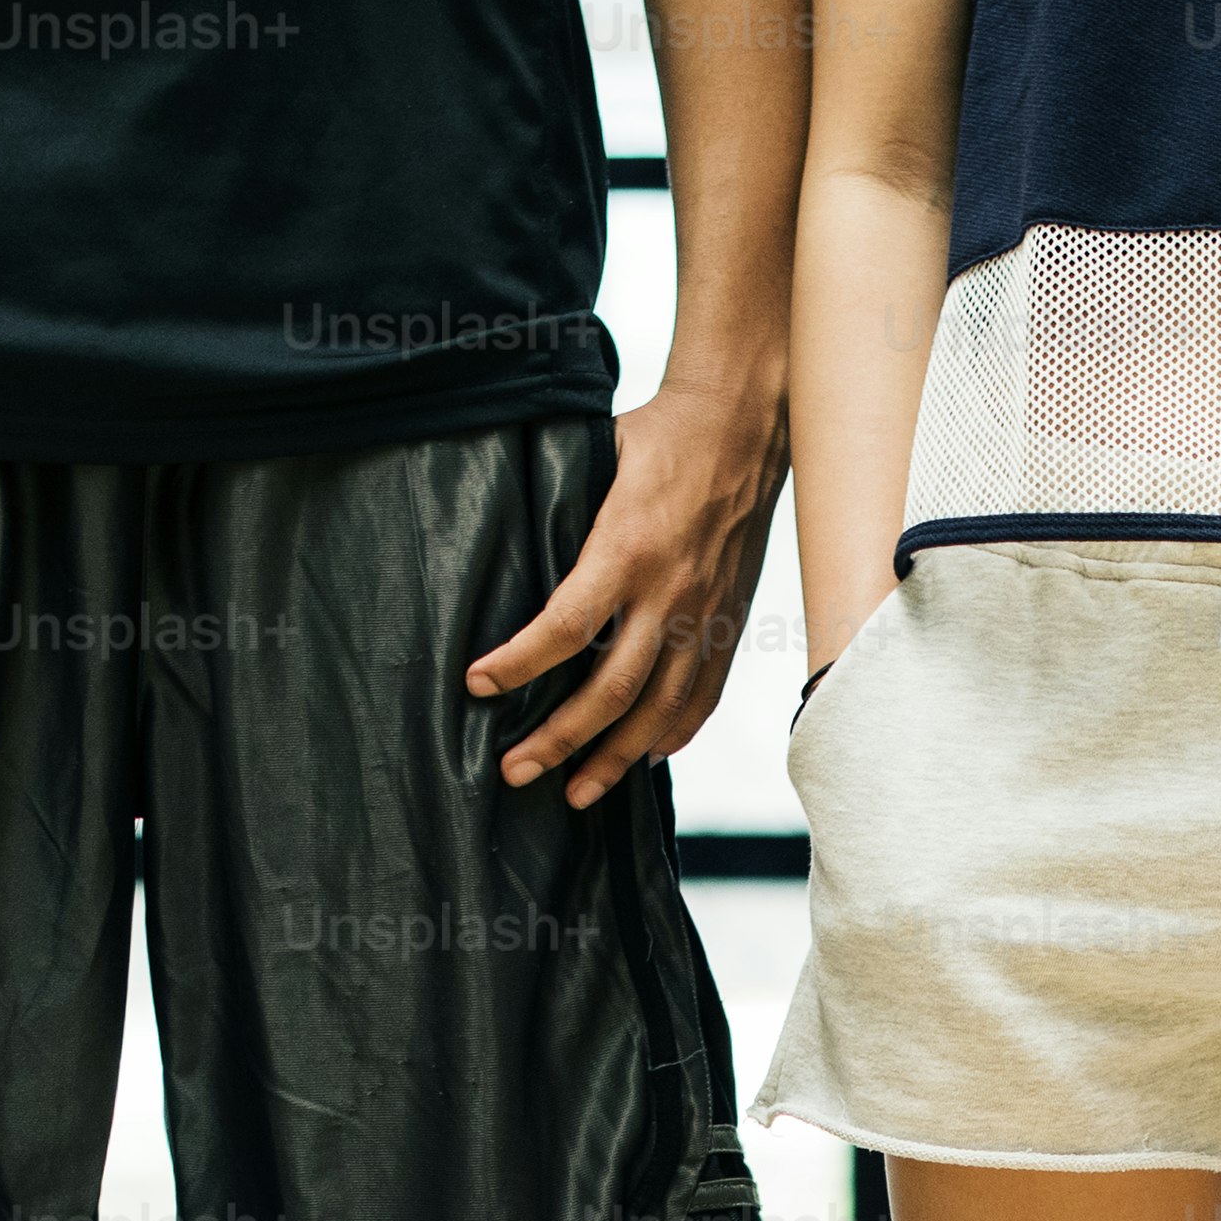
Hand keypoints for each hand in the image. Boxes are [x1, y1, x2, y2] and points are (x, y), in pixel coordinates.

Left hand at [468, 379, 785, 806]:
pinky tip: (644, 759)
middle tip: (515, 770)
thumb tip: (503, 548)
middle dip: (560, 739)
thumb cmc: (658, 438)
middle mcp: (669, 592)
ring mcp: (704, 615)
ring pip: (659, 709)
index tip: (478, 685)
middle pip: (611, 689)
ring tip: (576, 794)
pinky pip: (702, 696)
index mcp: (626, 548)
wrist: (742, 427)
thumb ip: (558, 514)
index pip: (565, 626)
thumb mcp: (595, 460)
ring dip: (615, 759)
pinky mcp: (729, 623)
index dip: (518, 664)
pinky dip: (673, 735)